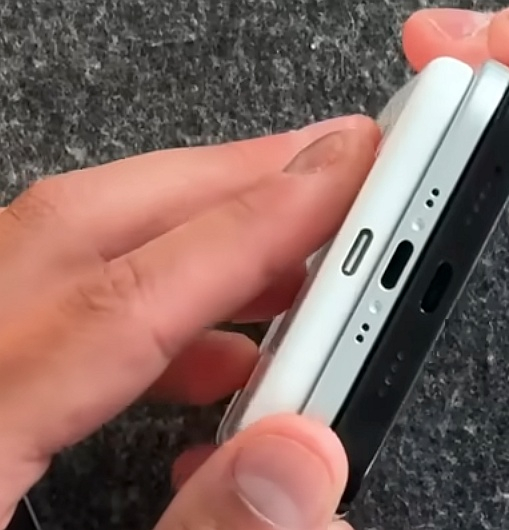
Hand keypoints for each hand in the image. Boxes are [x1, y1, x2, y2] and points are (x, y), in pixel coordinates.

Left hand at [0, 115, 378, 529]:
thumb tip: (303, 461)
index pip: (117, 300)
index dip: (246, 230)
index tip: (339, 180)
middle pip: (78, 225)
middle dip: (225, 183)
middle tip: (329, 164)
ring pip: (64, 247)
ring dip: (194, 240)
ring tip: (294, 260)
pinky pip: (54, 306)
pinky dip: (151, 308)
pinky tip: (214, 353)